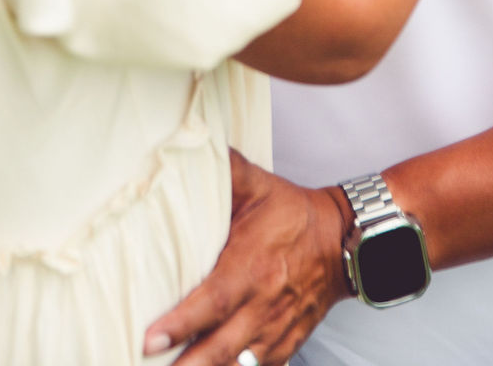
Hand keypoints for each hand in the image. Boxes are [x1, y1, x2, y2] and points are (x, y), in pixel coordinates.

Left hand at [143, 150, 348, 364]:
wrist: (343, 242)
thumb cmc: (294, 214)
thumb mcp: (259, 184)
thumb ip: (224, 170)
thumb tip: (187, 148)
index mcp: (253, 265)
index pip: (212, 300)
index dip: (180, 323)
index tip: (149, 339)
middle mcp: (264, 304)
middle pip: (221, 346)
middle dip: (186, 365)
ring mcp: (275, 331)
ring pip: (237, 365)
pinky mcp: (284, 346)